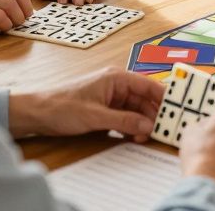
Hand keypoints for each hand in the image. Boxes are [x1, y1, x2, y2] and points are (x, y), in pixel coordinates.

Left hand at [7, 67, 162, 139]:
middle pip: (144, 98)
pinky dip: (130, 126)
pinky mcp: (105, 108)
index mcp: (116, 78)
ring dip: (142, 123)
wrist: (36, 113)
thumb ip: (124, 121)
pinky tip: (133, 137)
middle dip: (154, 114)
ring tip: (146, 137)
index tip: (178, 109)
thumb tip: (148, 126)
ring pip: (136, 109)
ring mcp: (111, 96)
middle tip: (163, 130)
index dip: (164, 97)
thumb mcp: (96, 117)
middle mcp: (116, 84)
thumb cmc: (62, 107)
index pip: (149, 85)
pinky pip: (125, 116)